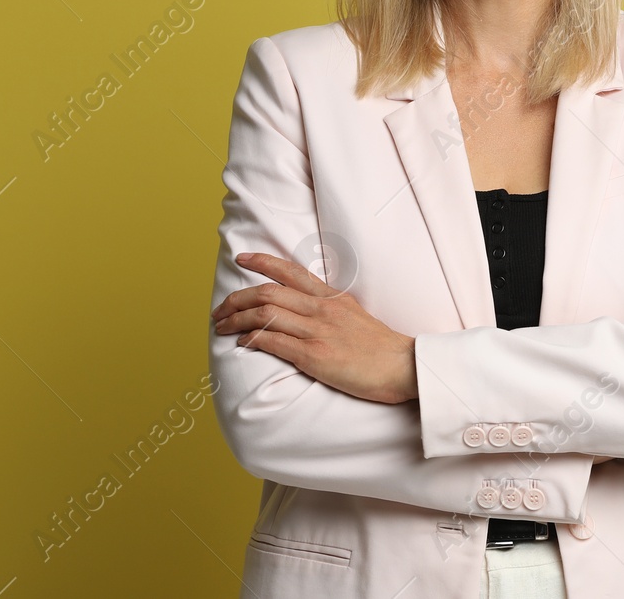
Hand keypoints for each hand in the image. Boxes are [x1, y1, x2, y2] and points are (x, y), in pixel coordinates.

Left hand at [211, 252, 416, 404]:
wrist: (403, 366)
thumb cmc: (381, 348)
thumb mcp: (355, 316)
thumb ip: (330, 309)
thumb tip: (307, 310)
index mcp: (332, 298)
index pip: (291, 271)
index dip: (262, 262)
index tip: (242, 258)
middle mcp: (322, 309)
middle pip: (268, 292)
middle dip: (236, 299)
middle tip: (219, 309)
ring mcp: (318, 331)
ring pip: (265, 314)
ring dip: (237, 319)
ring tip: (221, 326)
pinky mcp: (315, 356)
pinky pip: (274, 341)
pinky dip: (252, 339)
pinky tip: (241, 343)